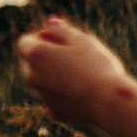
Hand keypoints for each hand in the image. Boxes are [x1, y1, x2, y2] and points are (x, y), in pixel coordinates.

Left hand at [16, 13, 135, 130]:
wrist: (110, 103)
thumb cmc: (98, 66)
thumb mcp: (82, 40)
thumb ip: (62, 30)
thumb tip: (50, 23)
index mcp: (36, 54)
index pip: (26, 41)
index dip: (43, 37)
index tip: (62, 39)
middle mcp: (32, 76)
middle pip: (32, 63)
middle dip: (47, 58)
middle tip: (74, 56)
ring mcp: (42, 96)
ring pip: (44, 82)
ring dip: (57, 76)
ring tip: (85, 75)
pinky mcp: (54, 112)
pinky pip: (56, 99)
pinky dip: (66, 95)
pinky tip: (85, 93)